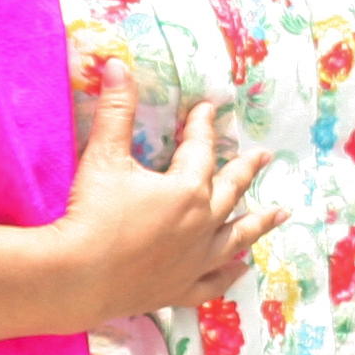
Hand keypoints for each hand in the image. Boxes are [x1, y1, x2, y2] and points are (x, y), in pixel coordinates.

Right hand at [47, 59, 279, 324]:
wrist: (74, 278)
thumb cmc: (91, 214)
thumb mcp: (104, 157)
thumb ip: (116, 110)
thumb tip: (117, 64)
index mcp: (188, 190)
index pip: (201, 149)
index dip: (203, 127)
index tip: (208, 110)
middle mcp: (201, 224)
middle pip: (231, 191)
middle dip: (246, 170)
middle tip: (264, 157)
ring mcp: (194, 260)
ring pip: (236, 237)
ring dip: (258, 223)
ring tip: (279, 214)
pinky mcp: (179, 289)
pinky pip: (212, 283)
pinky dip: (228, 276)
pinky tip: (239, 272)